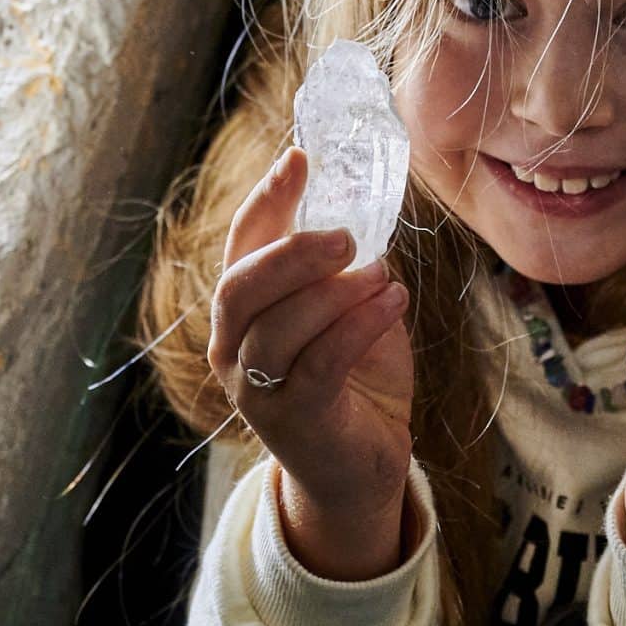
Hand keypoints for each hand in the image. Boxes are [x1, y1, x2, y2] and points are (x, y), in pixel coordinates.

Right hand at [206, 146, 415, 577]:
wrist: (358, 468)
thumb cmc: (352, 378)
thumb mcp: (344, 310)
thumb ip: (340, 268)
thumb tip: (365, 210)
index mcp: (240, 312)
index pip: (239, 246)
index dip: (266, 199)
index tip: (300, 158)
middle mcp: (232, 349)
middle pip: (240, 289)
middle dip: (291, 253)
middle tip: (346, 235)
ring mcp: (256, 390)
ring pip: (277, 330)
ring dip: (333, 294)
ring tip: (382, 274)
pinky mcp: (293, 422)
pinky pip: (320, 366)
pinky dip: (357, 328)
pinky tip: (393, 302)